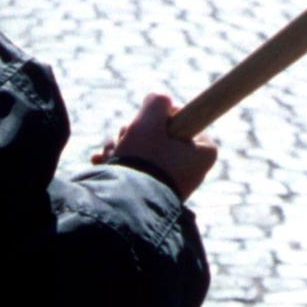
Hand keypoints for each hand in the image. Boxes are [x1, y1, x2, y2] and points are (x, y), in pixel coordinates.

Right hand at [92, 92, 218, 199]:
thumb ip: (157, 100)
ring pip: (145, 151)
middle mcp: (192, 170)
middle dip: (134, 133)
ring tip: (108, 154)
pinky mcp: (153, 194)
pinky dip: (120, 163)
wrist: (126, 206)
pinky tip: (102, 162)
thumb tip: (159, 102)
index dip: (162, 117)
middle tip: (123, 138)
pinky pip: (138, 170)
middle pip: (161, 135)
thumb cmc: (143, 161)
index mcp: (203, 152)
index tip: (148, 123)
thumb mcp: (149, 120)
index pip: (184, 119)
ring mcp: (172, 184)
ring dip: (122, 146)